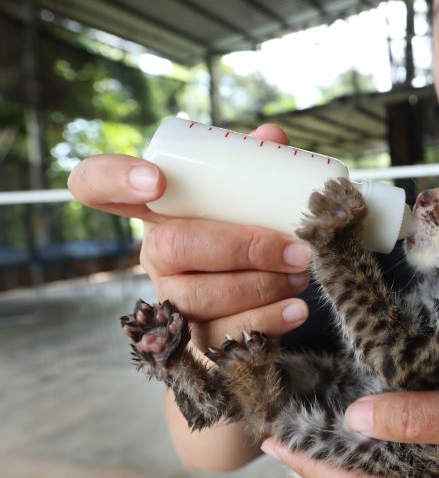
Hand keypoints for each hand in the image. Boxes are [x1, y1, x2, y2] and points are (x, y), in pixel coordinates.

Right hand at [67, 123, 311, 350]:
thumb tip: (272, 137)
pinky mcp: (192, 340)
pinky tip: (295, 310)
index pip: (96, 184)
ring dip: (260, 286)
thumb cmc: (253, 229)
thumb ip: (261, 162)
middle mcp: (154, 253)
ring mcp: (169, 299)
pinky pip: (217, 338)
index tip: (157, 180)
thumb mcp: (253, 193)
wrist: (270, 292)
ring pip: (196, 297)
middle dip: (241, 248)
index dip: (112, 178)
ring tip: (301, 274)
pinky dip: (265, 322)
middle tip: (293, 250)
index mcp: (159, 209)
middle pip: (172, 247)